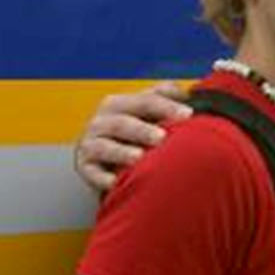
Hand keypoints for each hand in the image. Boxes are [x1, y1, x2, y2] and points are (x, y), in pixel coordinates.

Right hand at [75, 81, 191, 191]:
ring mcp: (90, 145)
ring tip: (139, 157)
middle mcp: (101, 122)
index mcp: (118, 104)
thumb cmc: (134, 135)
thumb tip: (184, 92)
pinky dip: (102, 178)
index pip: (144, 101)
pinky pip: (92, 173)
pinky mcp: (85, 168)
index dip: (166, 106)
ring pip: (103, 146)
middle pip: (121, 122)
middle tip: (163, 138)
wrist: (107, 161)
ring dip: (121, 152)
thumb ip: (163, 99)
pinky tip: (115, 182)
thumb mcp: (147, 114)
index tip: (189, 115)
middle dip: (142, 129)